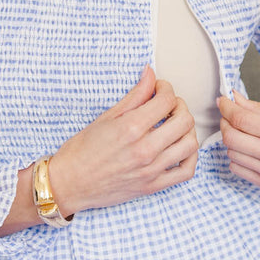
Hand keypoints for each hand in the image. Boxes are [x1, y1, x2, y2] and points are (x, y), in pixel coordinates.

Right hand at [49, 66, 197, 216]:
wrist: (68, 184)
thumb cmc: (82, 150)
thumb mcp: (106, 117)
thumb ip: (135, 95)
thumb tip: (150, 74)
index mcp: (131, 128)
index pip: (166, 100)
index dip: (166, 88)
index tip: (159, 88)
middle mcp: (144, 149)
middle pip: (184, 120)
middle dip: (179, 106)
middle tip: (167, 105)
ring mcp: (151, 170)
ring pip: (190, 144)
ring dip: (187, 129)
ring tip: (174, 125)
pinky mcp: (153, 186)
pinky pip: (186, 172)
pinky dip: (190, 157)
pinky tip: (180, 148)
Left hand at [218, 91, 259, 195]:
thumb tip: (235, 99)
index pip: (240, 119)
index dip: (226, 107)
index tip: (223, 100)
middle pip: (231, 138)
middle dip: (225, 122)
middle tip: (231, 114)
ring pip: (233, 155)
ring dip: (231, 140)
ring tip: (242, 131)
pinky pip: (240, 171)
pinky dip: (237, 157)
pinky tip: (248, 149)